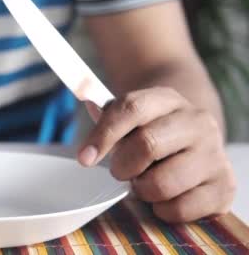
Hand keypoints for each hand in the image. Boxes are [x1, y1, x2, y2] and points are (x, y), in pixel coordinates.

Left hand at [78, 87, 235, 221]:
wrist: (195, 140)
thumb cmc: (153, 129)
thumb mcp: (132, 115)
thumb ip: (110, 115)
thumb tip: (90, 106)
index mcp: (168, 99)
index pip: (130, 109)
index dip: (103, 134)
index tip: (85, 158)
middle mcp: (197, 122)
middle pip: (147, 145)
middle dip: (123, 166)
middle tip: (121, 171)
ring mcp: (214, 154)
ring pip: (162, 183)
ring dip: (142, 190)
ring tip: (145, 182)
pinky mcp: (223, 186)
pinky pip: (180, 208)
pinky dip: (162, 209)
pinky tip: (164, 197)